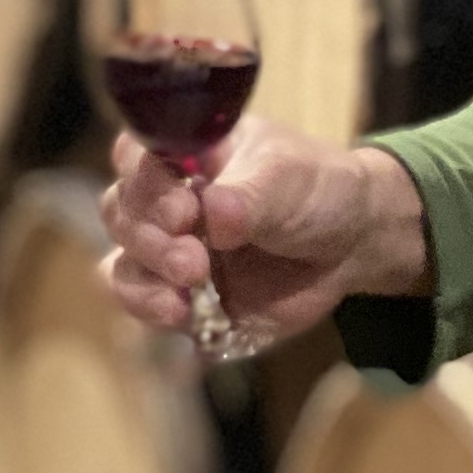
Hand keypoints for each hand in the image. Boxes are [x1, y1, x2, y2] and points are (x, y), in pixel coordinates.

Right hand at [98, 116, 430, 346]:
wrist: (352, 243)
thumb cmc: (316, 190)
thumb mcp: (289, 179)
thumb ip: (250, 196)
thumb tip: (213, 211)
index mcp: (186, 156)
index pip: (134, 157)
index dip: (145, 183)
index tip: (183, 208)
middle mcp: (167, 201)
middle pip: (121, 214)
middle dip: (149, 238)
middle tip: (193, 259)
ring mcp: (170, 252)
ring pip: (123, 264)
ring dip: (145, 281)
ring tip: (188, 288)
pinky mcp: (182, 297)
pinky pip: (144, 306)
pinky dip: (153, 311)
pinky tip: (184, 315)